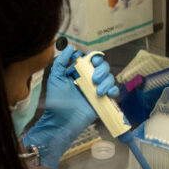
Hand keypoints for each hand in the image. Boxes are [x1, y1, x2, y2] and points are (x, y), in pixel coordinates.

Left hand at [23, 46, 117, 168]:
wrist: (62, 121)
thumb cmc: (56, 101)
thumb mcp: (55, 78)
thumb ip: (61, 62)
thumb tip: (69, 47)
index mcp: (79, 73)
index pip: (92, 60)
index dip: (96, 58)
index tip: (93, 61)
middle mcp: (89, 80)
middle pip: (103, 67)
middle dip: (102, 70)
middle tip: (94, 79)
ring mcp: (96, 90)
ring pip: (110, 78)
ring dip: (106, 82)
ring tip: (97, 92)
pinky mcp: (102, 100)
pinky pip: (113, 92)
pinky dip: (113, 90)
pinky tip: (106, 94)